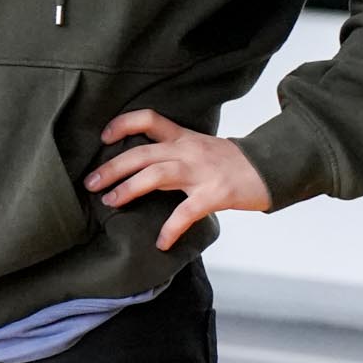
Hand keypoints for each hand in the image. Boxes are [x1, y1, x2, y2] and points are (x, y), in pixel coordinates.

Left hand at [87, 111, 272, 249]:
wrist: (271, 168)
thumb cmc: (234, 163)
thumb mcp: (202, 148)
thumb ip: (175, 152)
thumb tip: (144, 166)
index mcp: (185, 137)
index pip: (149, 119)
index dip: (123, 124)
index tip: (104, 137)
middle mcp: (188, 150)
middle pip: (142, 152)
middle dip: (112, 167)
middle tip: (91, 183)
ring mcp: (201, 171)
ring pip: (156, 174)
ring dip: (129, 188)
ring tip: (111, 202)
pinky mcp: (215, 194)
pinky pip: (186, 212)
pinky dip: (171, 228)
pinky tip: (161, 242)